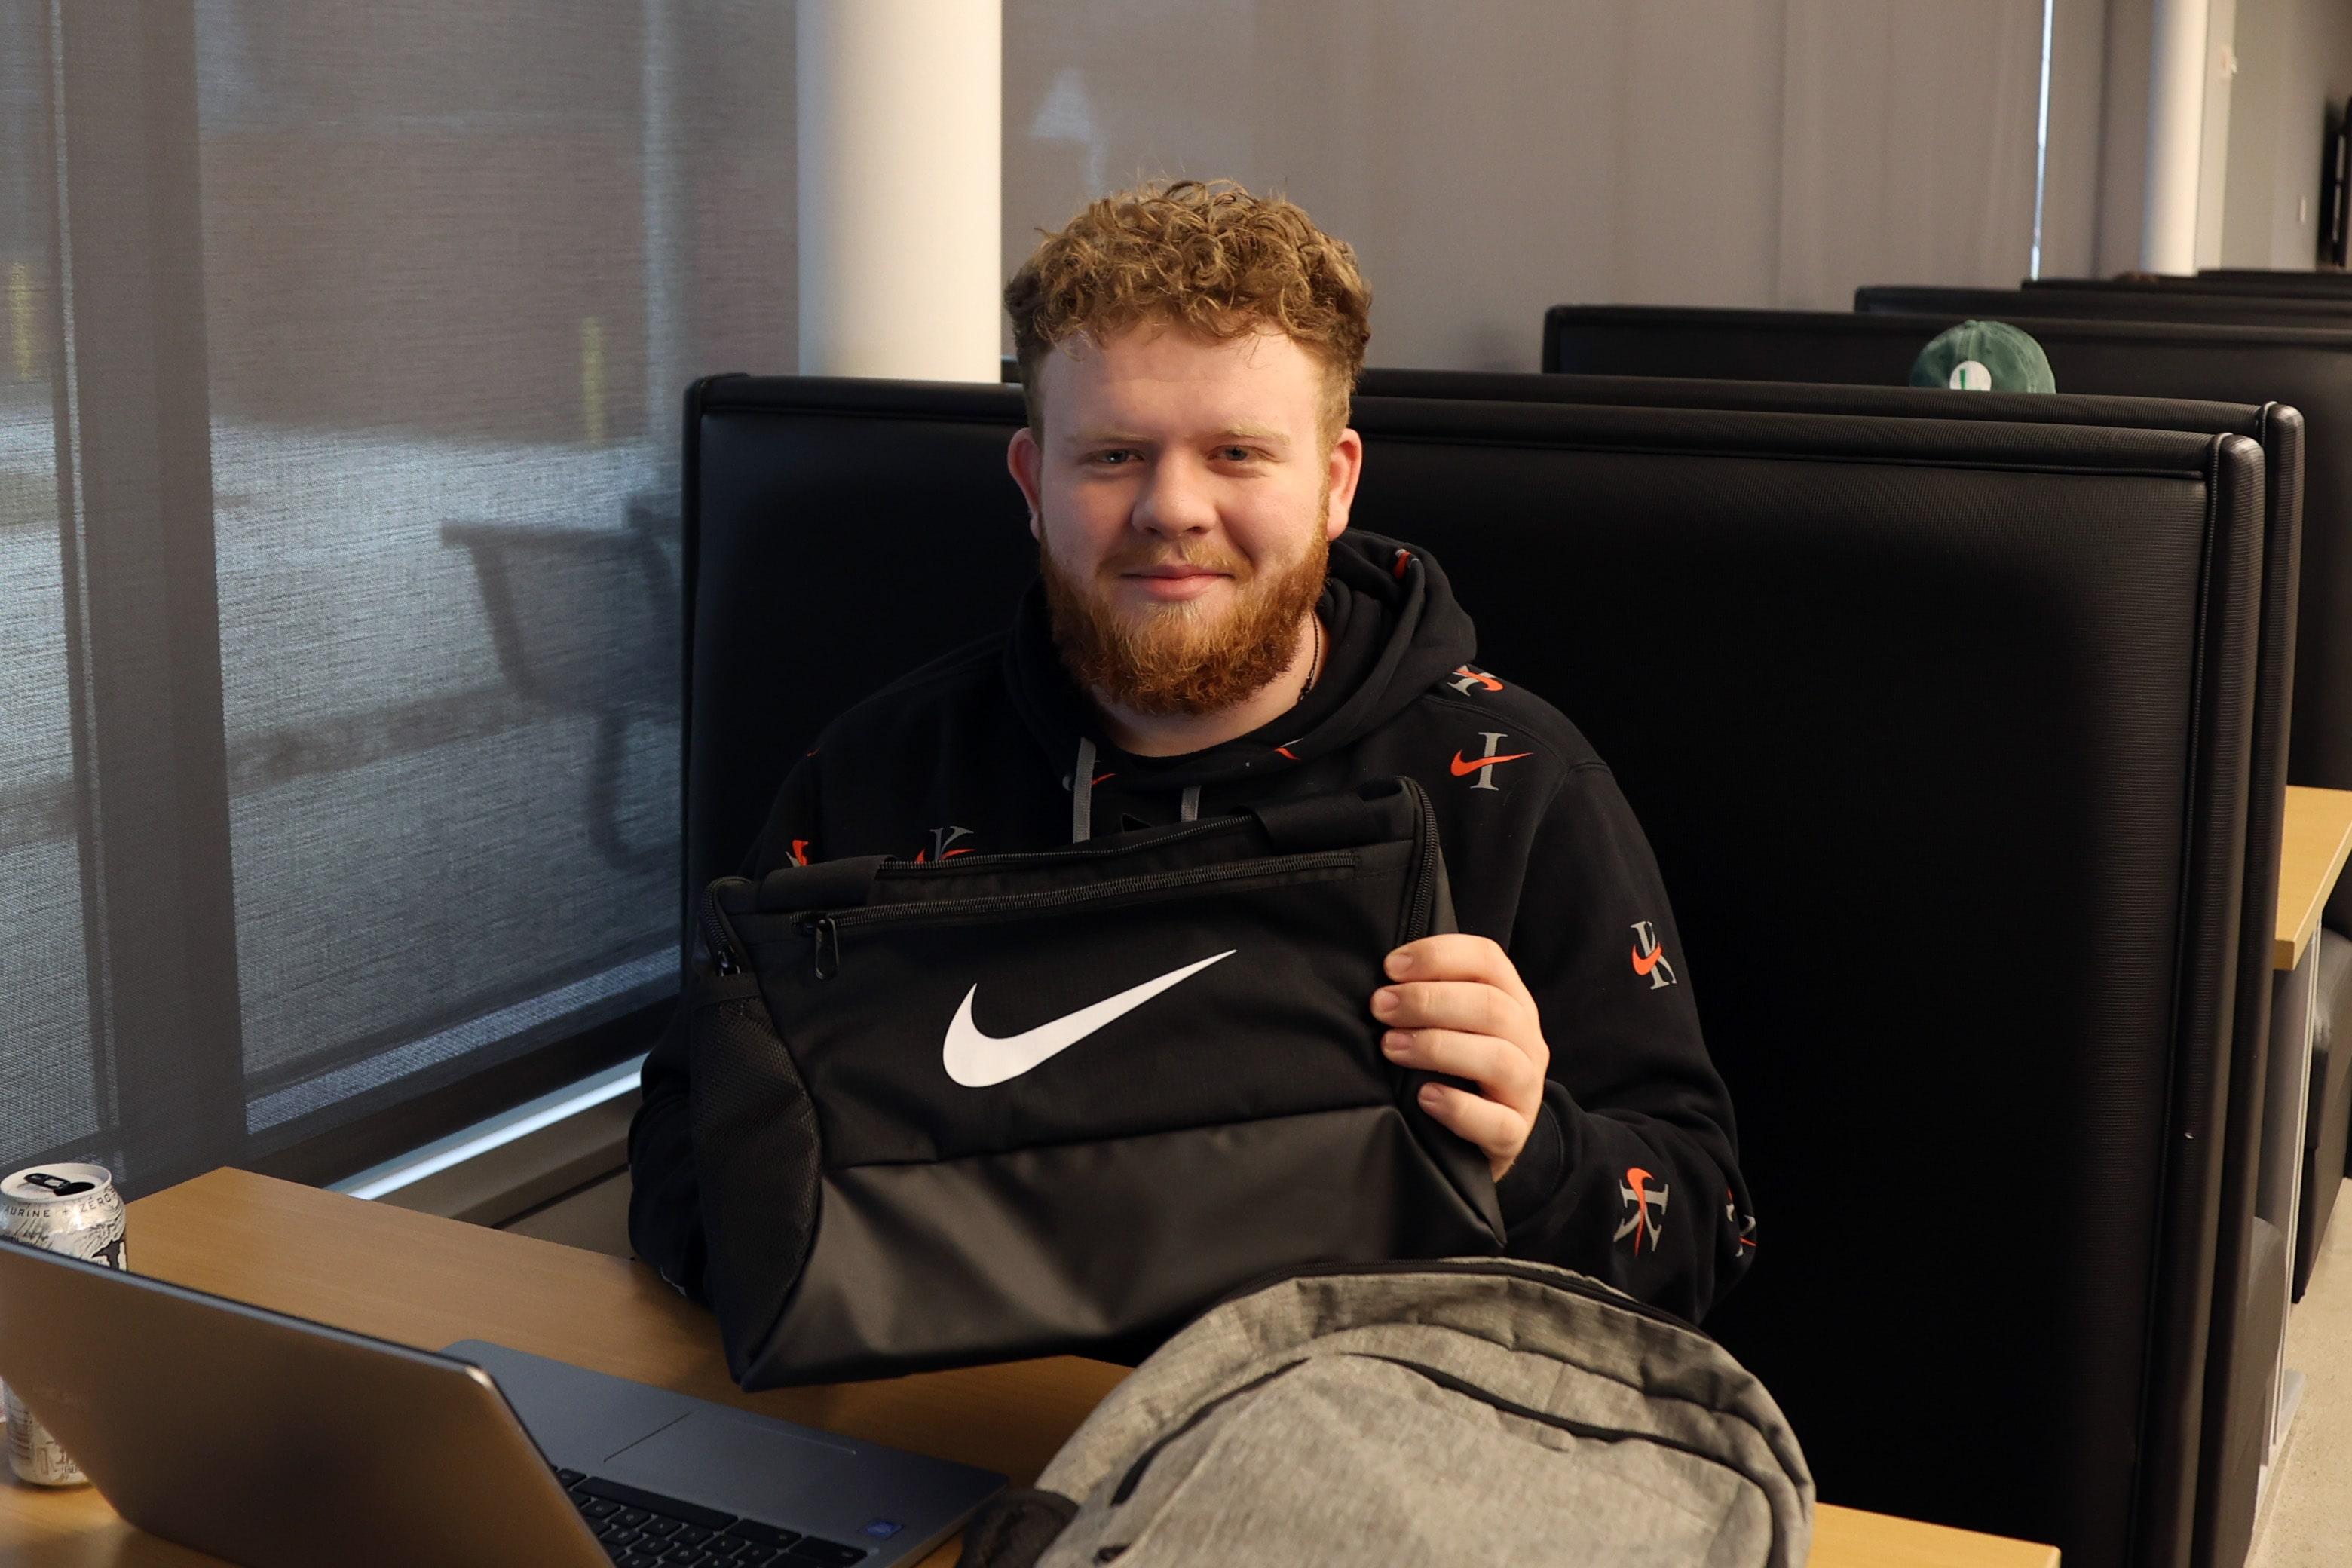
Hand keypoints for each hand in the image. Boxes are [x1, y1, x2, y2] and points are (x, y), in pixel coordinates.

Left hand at [1371, 934, 1550, 1181]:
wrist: (1487, 1131)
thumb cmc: (1458, 1065)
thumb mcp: (1454, 1023)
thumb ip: (1432, 995)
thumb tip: (1384, 979)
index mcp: (1512, 1001)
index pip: (1487, 959)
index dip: (1438, 955)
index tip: (1390, 967)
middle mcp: (1527, 1040)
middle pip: (1491, 1006)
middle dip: (1428, 1000)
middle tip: (1380, 1007)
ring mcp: (1526, 1088)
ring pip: (1499, 1059)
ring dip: (1438, 1047)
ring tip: (1392, 1046)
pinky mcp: (1515, 1133)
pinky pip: (1498, 1123)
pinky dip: (1459, 1108)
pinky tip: (1424, 1097)